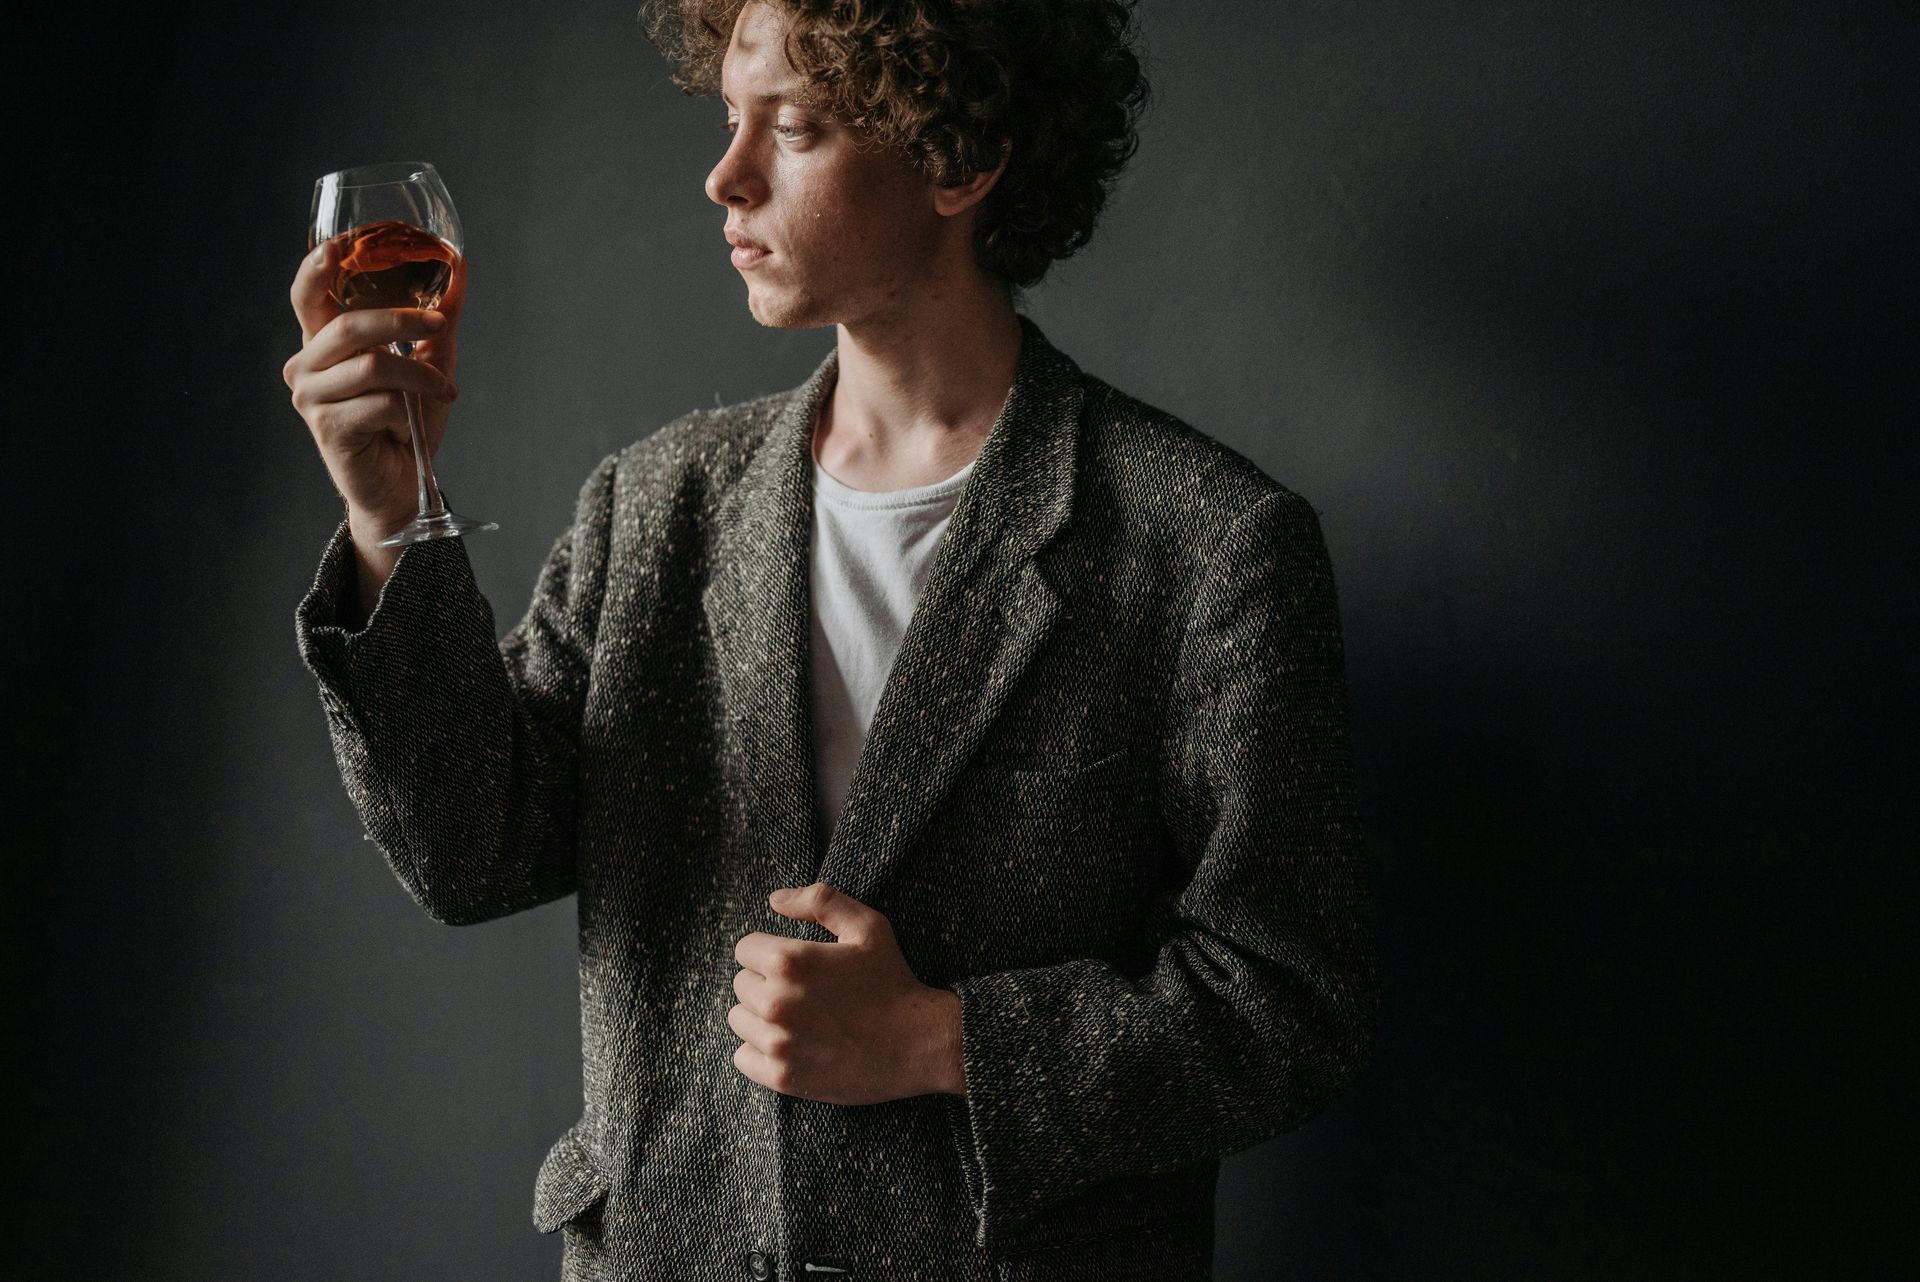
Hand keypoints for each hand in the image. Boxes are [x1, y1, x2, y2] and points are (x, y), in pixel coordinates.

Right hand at [282, 238, 465, 541]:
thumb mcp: (428, 362)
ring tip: (443, 393)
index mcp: (322, 343)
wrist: (403, 487)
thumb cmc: (407, 423)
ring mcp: (311, 399)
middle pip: (350, 326)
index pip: (307, 295)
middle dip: (402, 320)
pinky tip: (410, 429)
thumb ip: (437, 317)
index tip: (339, 246)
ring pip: (373, 367)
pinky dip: (410, 413)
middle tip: (438, 325)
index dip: (317, 268)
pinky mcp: (328, 429)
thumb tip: (458, 266)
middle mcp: (306, 366)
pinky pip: (380, 405)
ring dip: (420, 378)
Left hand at [730, 882, 965, 1104]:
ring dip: (760, 1017)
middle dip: (765, 982)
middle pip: (740, 984)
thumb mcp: (867, 926)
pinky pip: (742, 1058)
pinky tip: (791, 1044)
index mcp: (789, 961)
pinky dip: (760, 1051)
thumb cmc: (893, 981)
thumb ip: (820, 900)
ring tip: (798, 1018)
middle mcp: (776, 1002)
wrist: (919, 1044)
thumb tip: (775, 900)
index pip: (745, 949)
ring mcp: (778, 1043)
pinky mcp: (782, 1077)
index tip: (795, 963)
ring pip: (739, 1020)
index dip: (769, 951)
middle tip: (803, 992)